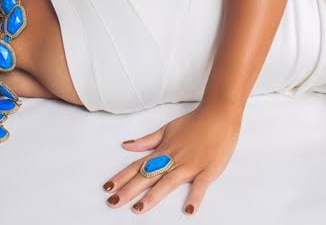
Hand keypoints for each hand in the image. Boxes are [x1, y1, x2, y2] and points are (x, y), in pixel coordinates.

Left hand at [102, 102, 243, 215]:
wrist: (218, 114)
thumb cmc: (193, 123)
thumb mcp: (166, 130)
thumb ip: (146, 141)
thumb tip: (126, 145)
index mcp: (162, 151)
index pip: (137, 166)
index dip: (121, 177)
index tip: (107, 187)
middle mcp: (172, 159)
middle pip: (147, 176)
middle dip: (128, 190)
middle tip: (112, 202)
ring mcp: (190, 165)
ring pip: (168, 182)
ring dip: (153, 196)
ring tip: (139, 209)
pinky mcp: (208, 170)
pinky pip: (200, 186)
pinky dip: (194, 197)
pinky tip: (188, 210)